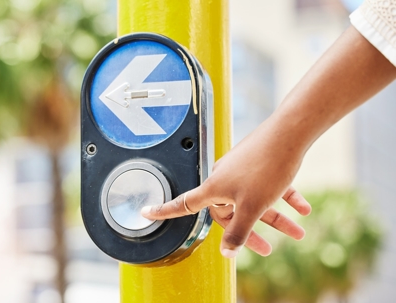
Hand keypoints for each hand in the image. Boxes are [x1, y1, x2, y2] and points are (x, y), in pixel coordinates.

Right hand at [141, 122, 311, 257]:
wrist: (289, 133)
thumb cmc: (267, 168)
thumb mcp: (252, 207)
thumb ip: (238, 232)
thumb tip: (227, 253)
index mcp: (213, 188)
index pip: (182, 204)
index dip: (163, 211)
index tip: (145, 212)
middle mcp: (223, 179)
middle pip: (230, 212)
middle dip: (250, 232)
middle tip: (266, 250)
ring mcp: (241, 170)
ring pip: (254, 201)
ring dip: (275, 218)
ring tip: (298, 231)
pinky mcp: (258, 163)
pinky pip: (269, 186)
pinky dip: (284, 198)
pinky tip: (303, 209)